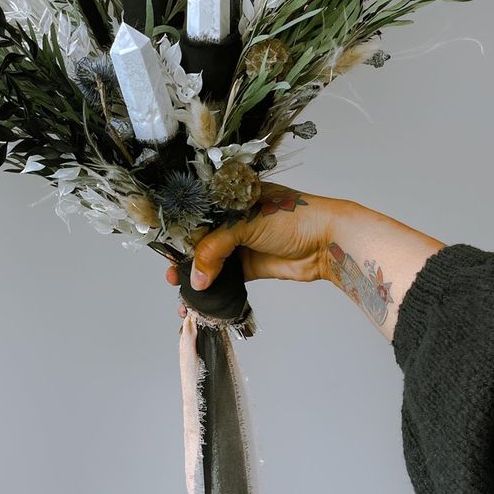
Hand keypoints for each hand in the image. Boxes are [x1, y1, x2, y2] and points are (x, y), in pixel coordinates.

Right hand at [165, 183, 340, 315]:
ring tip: (181, 288)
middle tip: (172, 274)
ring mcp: (241, 242)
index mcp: (231, 197)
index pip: (198, 213)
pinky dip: (212, 287)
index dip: (181, 231)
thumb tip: (195, 278)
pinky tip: (199, 295)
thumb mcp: (246, 223)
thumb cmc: (293, 217)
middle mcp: (233, 218)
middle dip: (184, 257)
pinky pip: (225, 277)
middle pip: (201, 239)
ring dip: (196, 274)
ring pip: (211, 260)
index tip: (165, 248)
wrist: (328, 242)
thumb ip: (215, 248)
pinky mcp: (250, 265)